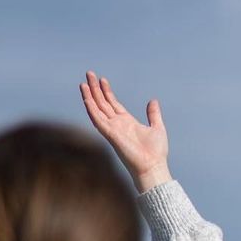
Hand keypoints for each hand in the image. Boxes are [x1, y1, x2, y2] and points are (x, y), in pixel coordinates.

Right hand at [80, 72, 170, 191]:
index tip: (102, 79)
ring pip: (97, 109)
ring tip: (84, 83)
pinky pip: (98, 120)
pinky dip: (91, 109)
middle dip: (96, 89)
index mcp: (127, 122)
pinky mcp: (110, 134)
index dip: (107, 92)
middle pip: (102, 103)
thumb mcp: (157, 127)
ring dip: (90, 96)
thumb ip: (153, 114)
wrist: (153, 166)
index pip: (113, 103)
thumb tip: (153, 101)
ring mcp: (112, 129)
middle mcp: (117, 124)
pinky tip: (86, 98)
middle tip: (89, 74)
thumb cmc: (156, 152)